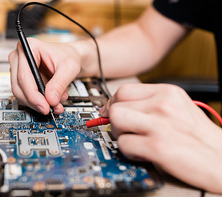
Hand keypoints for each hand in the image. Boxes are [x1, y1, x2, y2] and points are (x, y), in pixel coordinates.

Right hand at [9, 38, 80, 113]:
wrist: (70, 57)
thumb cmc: (69, 56)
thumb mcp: (70, 67)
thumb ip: (60, 83)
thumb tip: (50, 99)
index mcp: (29, 47)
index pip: (24, 76)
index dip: (33, 95)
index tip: (44, 106)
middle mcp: (19, 57)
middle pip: (19, 86)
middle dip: (35, 101)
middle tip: (50, 108)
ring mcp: (19, 69)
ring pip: (21, 94)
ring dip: (38, 103)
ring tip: (56, 102)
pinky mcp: (22, 79)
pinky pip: (26, 96)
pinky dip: (39, 101)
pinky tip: (53, 99)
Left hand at [100, 83, 221, 192]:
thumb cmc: (198, 136)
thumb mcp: (178, 107)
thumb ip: (150, 103)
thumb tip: (118, 105)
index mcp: (168, 92)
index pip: (124, 90)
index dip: (113, 103)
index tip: (111, 113)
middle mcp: (163, 104)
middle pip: (116, 105)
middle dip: (114, 120)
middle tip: (125, 130)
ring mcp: (160, 125)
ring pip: (115, 121)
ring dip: (119, 134)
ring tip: (134, 140)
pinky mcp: (157, 147)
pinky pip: (123, 144)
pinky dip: (128, 151)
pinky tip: (142, 153)